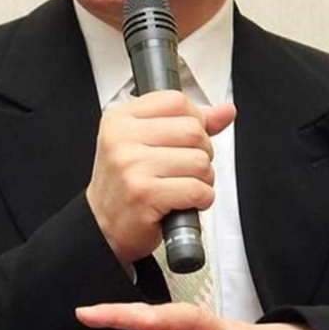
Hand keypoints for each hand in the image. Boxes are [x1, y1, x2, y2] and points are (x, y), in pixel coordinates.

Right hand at [86, 91, 235, 265]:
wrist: (102, 228)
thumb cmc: (126, 185)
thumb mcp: (147, 143)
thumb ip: (187, 123)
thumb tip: (226, 110)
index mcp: (121, 118)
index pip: (176, 101)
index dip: (194, 121)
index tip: (186, 140)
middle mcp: (122, 138)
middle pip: (193, 130)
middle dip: (202, 152)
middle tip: (186, 168)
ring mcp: (131, 165)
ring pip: (199, 161)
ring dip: (203, 179)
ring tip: (184, 186)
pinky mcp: (144, 194)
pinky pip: (196, 189)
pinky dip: (201, 199)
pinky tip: (185, 202)